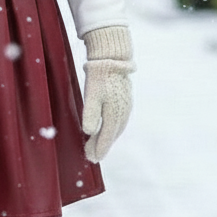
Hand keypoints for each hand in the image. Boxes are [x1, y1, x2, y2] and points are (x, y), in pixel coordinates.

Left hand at [81, 25, 134, 162]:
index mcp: (115, 112)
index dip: (99, 148)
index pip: (107, 136)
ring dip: (108, 138)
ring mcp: (126, 106)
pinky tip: (108, 129)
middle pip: (113, 134)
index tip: (92, 159)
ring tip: (98, 147)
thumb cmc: (100, 76)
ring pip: (117, 128)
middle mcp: (123, 112)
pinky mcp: (126, 100)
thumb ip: (91, 114)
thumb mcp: (92, 95)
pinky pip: (120, 120)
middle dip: (103, 146)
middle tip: (92, 157)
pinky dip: (113, 128)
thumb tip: (90, 132)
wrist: (113, 57)